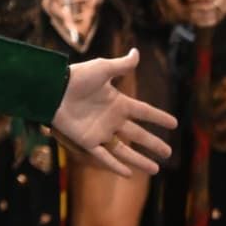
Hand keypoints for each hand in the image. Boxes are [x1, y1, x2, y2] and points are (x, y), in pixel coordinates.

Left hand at [50, 49, 176, 177]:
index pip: (144, 111)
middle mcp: (111, 119)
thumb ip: (121, 65)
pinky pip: (104, 156)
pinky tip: (128, 174)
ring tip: (155, 169)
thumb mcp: (102, 69)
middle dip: (153, 143)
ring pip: (124, 150)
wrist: (52, 89)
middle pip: (137, 134)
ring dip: (139, 160)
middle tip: (168, 152)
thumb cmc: (76, 77)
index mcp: (117, 102)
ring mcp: (99, 131)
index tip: (174, 123)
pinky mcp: (86, 140)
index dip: (158, 117)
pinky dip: (115, 165)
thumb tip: (136, 52)